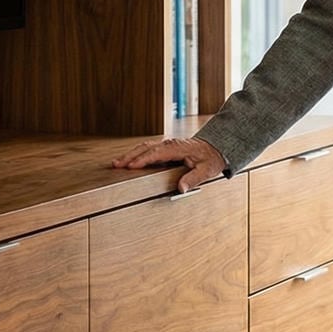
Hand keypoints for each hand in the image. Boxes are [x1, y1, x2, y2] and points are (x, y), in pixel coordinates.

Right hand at [112, 137, 226, 192]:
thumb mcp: (207, 170)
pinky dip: (136, 153)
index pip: (157, 153)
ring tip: (117, 163)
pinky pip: (148, 149)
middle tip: (117, 165)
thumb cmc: (210, 158)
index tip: (131, 166)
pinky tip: (129, 160)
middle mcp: (170, 144)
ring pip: (145, 147)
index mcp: (178, 148)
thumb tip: (181, 188)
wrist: (215, 148)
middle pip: (146, 148)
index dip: (143, 159)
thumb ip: (193, 179)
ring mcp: (167, 145)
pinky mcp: (165, 147)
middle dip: (130, 156)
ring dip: (131, 154)